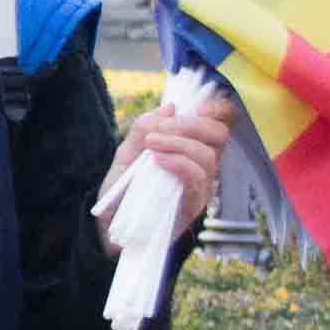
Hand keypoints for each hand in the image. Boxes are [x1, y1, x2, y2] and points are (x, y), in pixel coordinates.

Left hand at [112, 81, 235, 222]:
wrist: (110, 223)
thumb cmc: (122, 188)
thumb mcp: (127, 152)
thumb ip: (145, 128)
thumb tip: (170, 108)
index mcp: (191, 148)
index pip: (218, 124)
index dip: (217, 109)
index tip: (196, 106)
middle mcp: (202, 165)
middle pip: (219, 135)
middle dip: (191, 124)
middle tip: (160, 129)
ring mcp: (200, 187)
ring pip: (207, 156)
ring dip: (178, 144)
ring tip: (151, 146)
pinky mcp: (194, 206)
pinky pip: (197, 179)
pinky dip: (179, 163)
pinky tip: (158, 160)